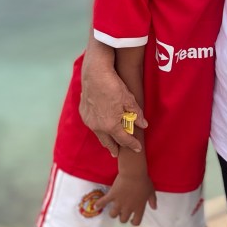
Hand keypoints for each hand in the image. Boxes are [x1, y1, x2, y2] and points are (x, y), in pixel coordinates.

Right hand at [80, 37, 146, 156]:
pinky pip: (92, 125)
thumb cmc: (113, 85)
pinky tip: (100, 126)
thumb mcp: (130, 100)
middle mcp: (98, 126)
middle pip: (108, 142)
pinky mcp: (83, 112)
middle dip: (114, 148)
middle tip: (117, 153)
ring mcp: (89, 120)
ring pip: (99, 134)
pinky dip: (98, 128)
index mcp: (111, 125)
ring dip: (105, 139)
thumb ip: (137, 114)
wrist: (95, 73)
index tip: (137, 148)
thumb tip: (143, 124)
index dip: (132, 145)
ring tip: (109, 142)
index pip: (124, 140)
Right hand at [96, 174, 156, 224]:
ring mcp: (119, 203)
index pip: (136, 222)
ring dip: (113, 213)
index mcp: (139, 208)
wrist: (134, 172)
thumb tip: (154, 208)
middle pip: (122, 219)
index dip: (134, 222)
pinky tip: (96, 206)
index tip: (132, 220)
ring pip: (113, 214)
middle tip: (122, 212)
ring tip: (113, 209)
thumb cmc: (144, 181)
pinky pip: (103, 202)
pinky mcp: (112, 196)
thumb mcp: (151, 191)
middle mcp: (128, 208)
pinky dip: (99, 205)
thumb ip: (153, 201)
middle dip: (122, 217)